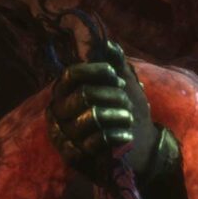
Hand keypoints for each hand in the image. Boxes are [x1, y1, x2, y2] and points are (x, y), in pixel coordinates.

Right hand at [47, 42, 160, 184]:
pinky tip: (126, 135)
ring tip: (128, 118)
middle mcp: (58, 111)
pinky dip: (117, 135)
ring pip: (93, 116)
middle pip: (85, 95)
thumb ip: (116, 64)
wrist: (139, 146)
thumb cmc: (126, 111)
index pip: (71, 74)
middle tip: (127, 102)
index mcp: (65, 92)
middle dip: (114, 96)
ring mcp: (63, 134)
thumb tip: (108, 43)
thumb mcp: (124, 85)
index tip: (115, 76)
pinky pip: (96, 140)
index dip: (95, 71)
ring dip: (118, 115)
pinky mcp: (73, 155)